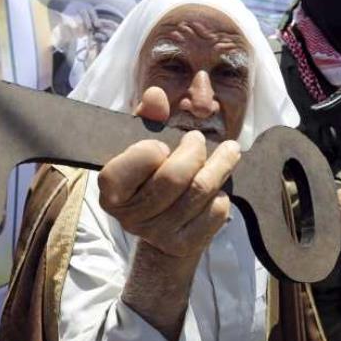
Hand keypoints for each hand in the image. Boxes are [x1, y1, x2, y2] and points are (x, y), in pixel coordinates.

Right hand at [98, 87, 240, 257]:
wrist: (164, 229)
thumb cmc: (152, 176)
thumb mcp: (144, 143)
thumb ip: (148, 118)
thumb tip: (156, 95)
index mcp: (111, 192)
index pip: (123, 170)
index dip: (147, 153)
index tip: (161, 145)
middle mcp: (130, 218)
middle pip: (171, 179)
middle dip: (193, 152)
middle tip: (199, 139)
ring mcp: (157, 235)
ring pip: (199, 193)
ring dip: (220, 166)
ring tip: (229, 151)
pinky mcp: (184, 245)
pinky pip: (214, 213)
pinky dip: (222, 195)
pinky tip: (218, 188)